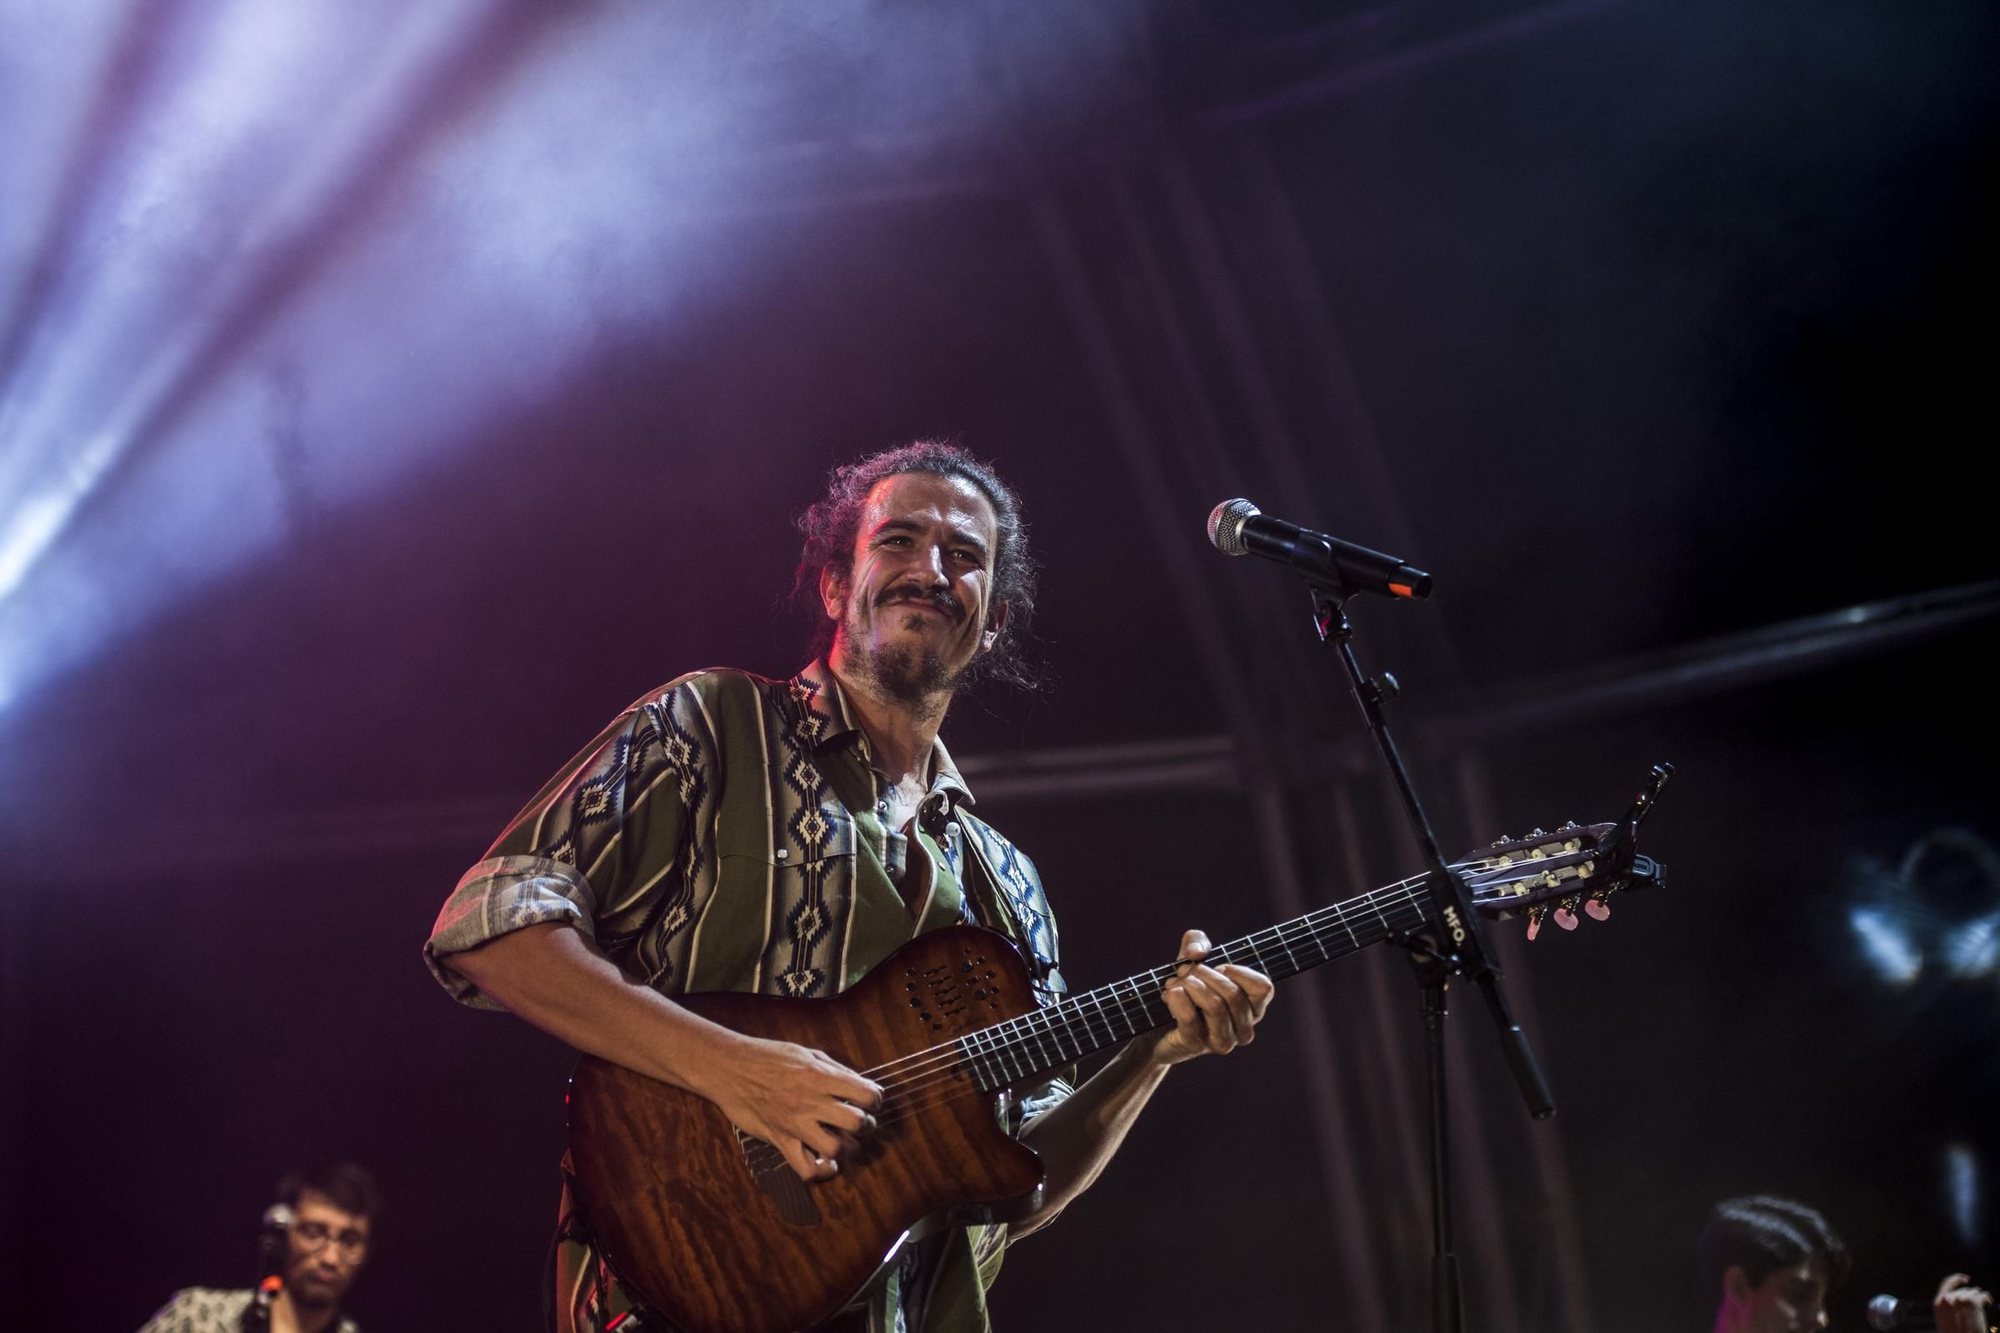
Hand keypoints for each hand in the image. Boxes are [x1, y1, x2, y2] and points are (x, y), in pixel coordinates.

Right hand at [695, 1034, 883, 1181]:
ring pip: (835, 1149)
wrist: (730, 1068)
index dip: (875, 1099)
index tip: (871, 1100)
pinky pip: (805, 1169)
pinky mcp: (781, 1141)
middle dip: (866, 1124)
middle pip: (857, 1123)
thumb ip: (834, 1070)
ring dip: (848, 1148)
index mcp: (820, 1076)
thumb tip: (859, 1084)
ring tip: (845, 1141)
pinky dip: (821, 1172)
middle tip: (861, 1121)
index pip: (866, 1094)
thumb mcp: (807, 1052)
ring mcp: (795, 1124)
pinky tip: (827, 1164)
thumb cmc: (769, 1056)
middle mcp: (811, 1101)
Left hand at [1149, 929, 1274, 1065]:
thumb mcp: (1191, 959)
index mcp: (1252, 1010)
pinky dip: (1177, 998)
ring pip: (1214, 1005)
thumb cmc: (1184, 991)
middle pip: (1233, 993)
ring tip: (1174, 982)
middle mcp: (1243, 1030)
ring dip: (1190, 985)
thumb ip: (1197, 941)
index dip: (1237, 971)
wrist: (1155, 1026)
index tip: (1217, 968)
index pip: (1263, 988)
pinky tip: (1169, 993)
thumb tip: (1197, 952)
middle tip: (1184, 971)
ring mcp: (1222, 1042)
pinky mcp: (1196, 1046)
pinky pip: (1189, 1018)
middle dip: (1204, 973)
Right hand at [1936, 1273, 1992, 1332]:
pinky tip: (1988, 1301)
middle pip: (1963, 1290)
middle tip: (1979, 1298)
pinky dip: (1987, 1297)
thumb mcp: (1944, 1321)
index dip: (1957, 1279)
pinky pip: (1982, 1295)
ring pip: (1974, 1292)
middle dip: (1972, 1294)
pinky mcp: (1973, 1303)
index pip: (1947, 1284)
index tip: (1965, 1279)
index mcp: (1939, 1303)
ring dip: (1979, 1296)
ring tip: (1985, 1301)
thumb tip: (1956, 1299)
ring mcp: (1961, 1300)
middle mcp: (1949, 1299)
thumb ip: (1947, 1308)